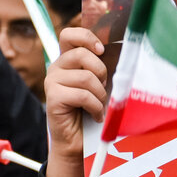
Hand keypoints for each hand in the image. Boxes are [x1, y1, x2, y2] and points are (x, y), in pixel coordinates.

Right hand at [44, 27, 107, 176]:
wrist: (79, 142)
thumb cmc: (92, 111)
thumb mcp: (99, 85)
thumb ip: (102, 68)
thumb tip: (124, 53)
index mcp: (67, 60)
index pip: (69, 34)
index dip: (86, 36)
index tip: (102, 50)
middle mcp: (56, 68)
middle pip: (82, 54)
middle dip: (100, 72)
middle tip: (103, 88)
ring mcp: (52, 82)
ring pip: (85, 77)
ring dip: (99, 94)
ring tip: (99, 105)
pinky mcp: (52, 98)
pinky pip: (82, 94)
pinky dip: (95, 107)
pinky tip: (95, 115)